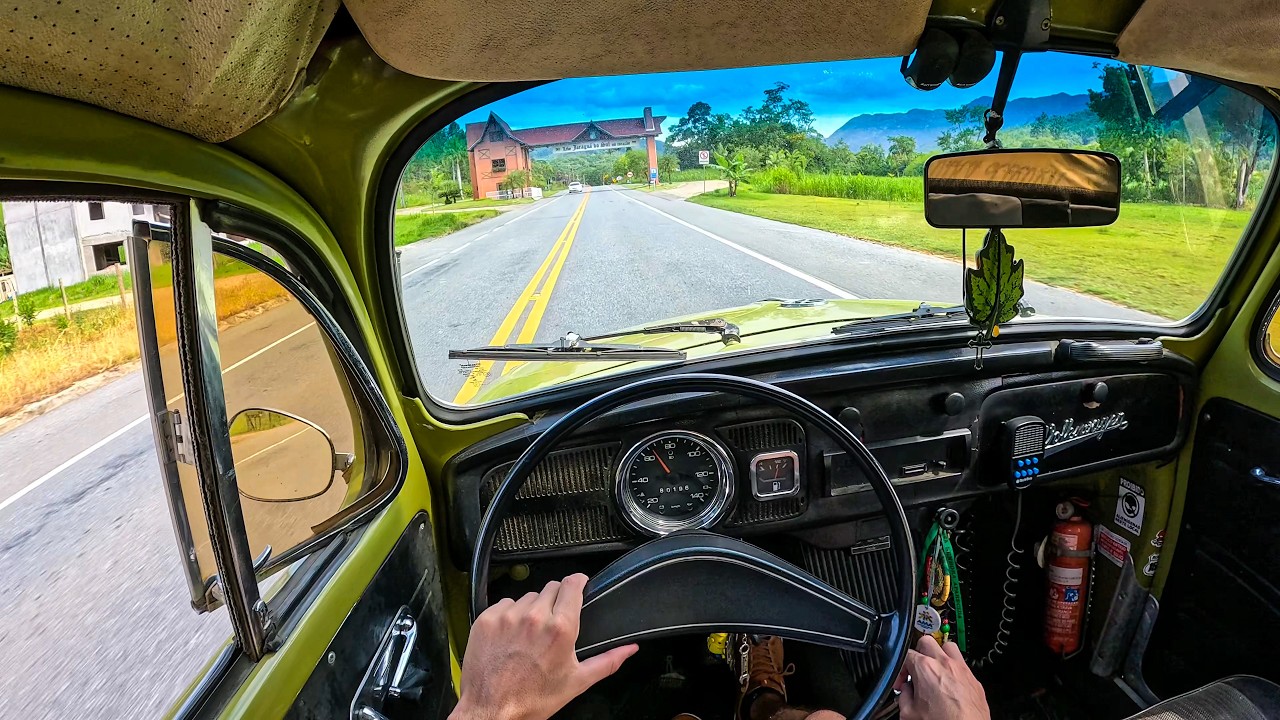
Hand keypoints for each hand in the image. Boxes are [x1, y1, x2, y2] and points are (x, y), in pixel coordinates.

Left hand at [451, 573, 638, 719]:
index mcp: (560, 629)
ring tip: (530, 635)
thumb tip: (629, 649)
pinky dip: (509, 616)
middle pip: (551, 588)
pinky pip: (504, 604)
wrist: (491, 710)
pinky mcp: (487, 619)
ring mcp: (508, 616)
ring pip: (527, 597)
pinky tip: (511, 637)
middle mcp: (534, 617)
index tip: (578, 584)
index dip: (578, 581)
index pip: (572, 584)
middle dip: (556, 601)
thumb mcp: (577, 682)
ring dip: (532, 609)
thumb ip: (607, 661)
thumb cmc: (531, 699)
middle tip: (553, 623)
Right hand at [893, 635, 989, 719]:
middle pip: (926, 642)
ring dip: (939, 655)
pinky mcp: (974, 680)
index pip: (906, 655)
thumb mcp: (909, 714)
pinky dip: (954, 670)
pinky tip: (949, 684)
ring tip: (934, 671)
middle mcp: (945, 664)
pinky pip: (962, 665)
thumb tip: (907, 691)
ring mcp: (962, 670)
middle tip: (916, 669)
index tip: (902, 681)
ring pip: (948, 647)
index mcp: (925, 668)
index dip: (900, 669)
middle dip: (918, 654)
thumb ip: (904, 696)